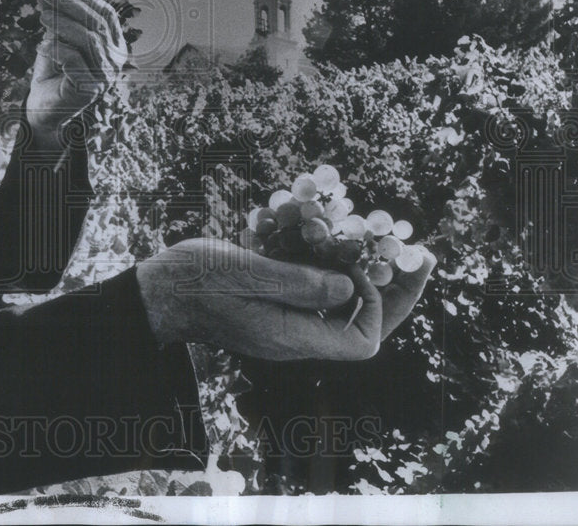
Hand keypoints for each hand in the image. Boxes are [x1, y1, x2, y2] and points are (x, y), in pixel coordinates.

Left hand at [27, 0, 126, 147]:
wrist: (44, 106)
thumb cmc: (54, 68)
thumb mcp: (56, 35)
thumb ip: (55, 13)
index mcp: (114, 45)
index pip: (106, 15)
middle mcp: (116, 61)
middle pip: (96, 25)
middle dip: (69, 5)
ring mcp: (105, 77)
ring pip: (89, 41)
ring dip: (63, 25)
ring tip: (41, 18)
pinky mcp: (89, 90)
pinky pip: (75, 62)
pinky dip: (58, 50)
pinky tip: (43, 46)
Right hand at [136, 238, 433, 360]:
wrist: (158, 289)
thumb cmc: (197, 282)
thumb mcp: (249, 275)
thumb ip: (301, 283)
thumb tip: (348, 287)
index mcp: (292, 337)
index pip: (361, 342)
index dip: (376, 307)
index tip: (358, 271)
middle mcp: (296, 334)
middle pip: (362, 323)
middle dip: (392, 290)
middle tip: (419, 256)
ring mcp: (285, 319)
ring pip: (343, 304)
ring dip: (364, 272)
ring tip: (380, 238)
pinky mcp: (275, 301)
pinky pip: (316, 289)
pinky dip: (331, 264)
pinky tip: (333, 236)